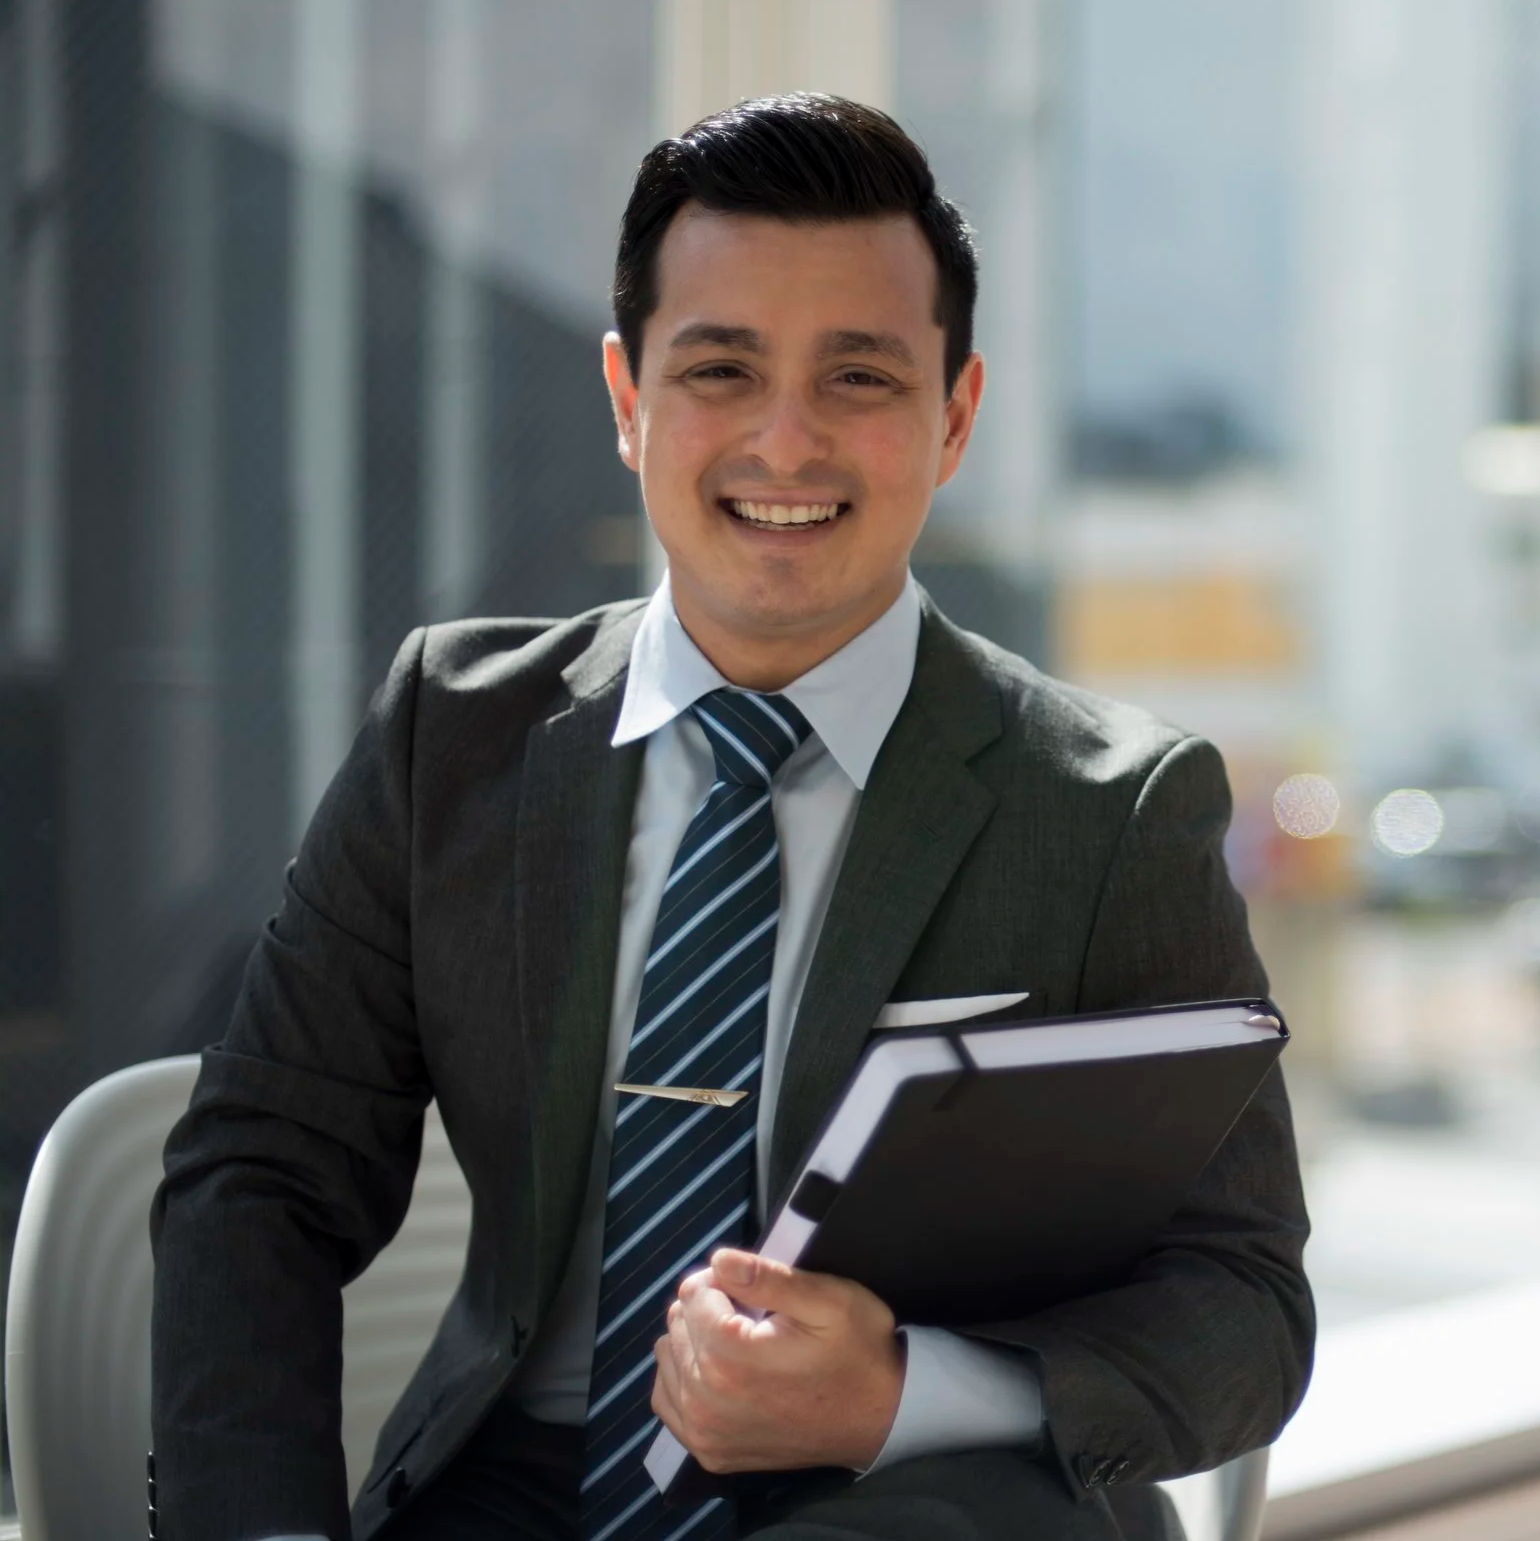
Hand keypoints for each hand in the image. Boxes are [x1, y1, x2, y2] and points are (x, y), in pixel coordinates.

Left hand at [651, 1247, 903, 1473]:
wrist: (882, 1418)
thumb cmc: (858, 1351)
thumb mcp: (828, 1299)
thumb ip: (768, 1276)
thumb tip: (718, 1260)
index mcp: (730, 1357)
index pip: (692, 1293)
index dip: (724, 1281)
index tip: (755, 1291)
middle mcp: (706, 1400)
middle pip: (677, 1324)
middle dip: (708, 1309)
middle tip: (752, 1316)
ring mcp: (706, 1433)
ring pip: (668, 1358)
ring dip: (695, 1342)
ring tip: (738, 1341)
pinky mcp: (711, 1452)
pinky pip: (668, 1400)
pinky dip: (684, 1378)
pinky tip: (717, 1369)